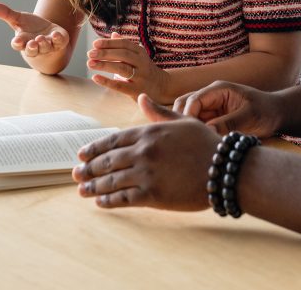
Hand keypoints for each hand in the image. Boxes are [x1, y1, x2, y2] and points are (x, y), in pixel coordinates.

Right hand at [0, 1, 68, 58]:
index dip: (17, 43)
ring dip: (44, 43)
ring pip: (46, 47)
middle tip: (32, 43)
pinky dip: (58, 39)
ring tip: (42, 38)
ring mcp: (48, 45)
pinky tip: (56, 34)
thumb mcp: (18, 19)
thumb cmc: (31, 28)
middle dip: (32, 47)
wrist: (49, 36)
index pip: (18, 45)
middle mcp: (35, 46)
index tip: (17, 41)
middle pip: (32, 50)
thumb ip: (5, 13)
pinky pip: (60, 43)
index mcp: (23, 41)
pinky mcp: (60, 42)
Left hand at [72, 95, 218, 209]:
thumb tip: (142, 97)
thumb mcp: (183, 122)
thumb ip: (159, 113)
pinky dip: (109, 201)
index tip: (82, 154)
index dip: (95, 148)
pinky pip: (123, 198)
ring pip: (111, 180)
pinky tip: (101, 203)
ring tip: (82, 190)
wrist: (224, 169)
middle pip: (107, 161)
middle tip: (76, 174)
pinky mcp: (152, 194)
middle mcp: (143, 151)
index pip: (113, 140)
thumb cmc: (206, 144)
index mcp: (148, 132)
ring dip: (93, 186)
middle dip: (89, 168)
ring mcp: (146, 173)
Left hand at [87, 32, 171, 101]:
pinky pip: (121, 85)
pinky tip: (95, 78)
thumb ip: (125, 46)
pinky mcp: (137, 90)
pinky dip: (107, 81)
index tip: (95, 43)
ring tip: (90, 63)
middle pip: (123, 55)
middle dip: (105, 53)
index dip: (109, 43)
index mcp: (141, 52)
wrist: (163, 87)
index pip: (124, 44)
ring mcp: (140, 77)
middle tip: (90, 53)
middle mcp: (142, 63)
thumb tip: (113, 34)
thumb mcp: (138, 56)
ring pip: (122, 68)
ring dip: (105, 65)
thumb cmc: (144, 69)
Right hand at [172, 81, 283, 137]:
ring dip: (187, 128)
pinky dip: (195, 134)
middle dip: (181, 121)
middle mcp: (211, 96)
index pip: (193, 101)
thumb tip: (207, 132)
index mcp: (218, 89)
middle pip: (184, 105)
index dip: (187, 117)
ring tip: (191, 144)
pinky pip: (198, 125)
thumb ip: (228, 123)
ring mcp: (210, 108)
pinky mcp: (213, 119)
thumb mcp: (249, 116)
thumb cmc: (266, 111)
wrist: (277, 114)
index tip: (190, 135)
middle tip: (185, 140)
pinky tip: (198, 146)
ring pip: (188, 116)